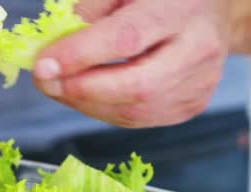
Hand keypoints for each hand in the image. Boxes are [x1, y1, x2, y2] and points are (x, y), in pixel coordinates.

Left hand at [33, 0, 230, 127]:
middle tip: (44, 82)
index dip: (80, 56)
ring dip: (85, 104)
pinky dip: (101, 110)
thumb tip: (52, 53)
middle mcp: (198, 49)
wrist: (208, 14)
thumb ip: (90, 12)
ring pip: (133, 111)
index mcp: (181, 8)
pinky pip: (137, 120)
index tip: (42, 65)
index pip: (126, 39)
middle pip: (135, 86)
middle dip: (80, 90)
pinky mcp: (191, 106)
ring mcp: (199, 84)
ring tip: (58, 87)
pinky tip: (83, 96)